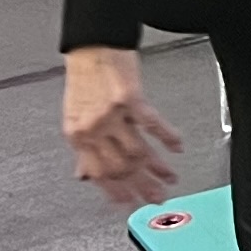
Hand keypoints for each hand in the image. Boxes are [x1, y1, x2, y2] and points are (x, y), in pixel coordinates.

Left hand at [61, 44, 183, 205]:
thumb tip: (85, 175)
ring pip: (138, 152)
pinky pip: (152, 125)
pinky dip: (167, 138)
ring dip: (157, 169)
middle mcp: (93, 128)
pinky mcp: (130, 98)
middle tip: (157, 198)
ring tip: (170, 178)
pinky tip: (177, 147)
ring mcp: (111, 115)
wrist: (92, 44)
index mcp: (77, 135)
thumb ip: (83, 148)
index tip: (129, 206)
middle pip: (121, 168)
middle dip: (142, 188)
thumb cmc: (85, 76)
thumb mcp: (74, 116)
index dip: (116, 193)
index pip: (98, 175)